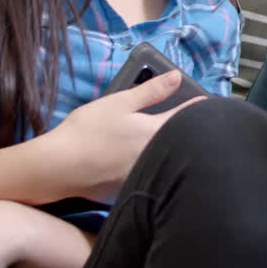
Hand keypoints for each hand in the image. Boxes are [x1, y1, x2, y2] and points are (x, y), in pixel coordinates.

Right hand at [36, 70, 205, 202]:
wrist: (58, 169)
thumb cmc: (87, 131)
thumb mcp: (118, 103)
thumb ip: (151, 91)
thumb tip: (178, 77)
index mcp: (154, 133)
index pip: (184, 118)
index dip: (197, 108)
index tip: (208, 102)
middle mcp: (155, 157)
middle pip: (181, 143)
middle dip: (189, 133)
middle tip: (196, 124)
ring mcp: (144, 176)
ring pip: (167, 162)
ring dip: (174, 153)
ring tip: (179, 145)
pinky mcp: (130, 191)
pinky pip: (151, 177)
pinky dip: (156, 169)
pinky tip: (153, 166)